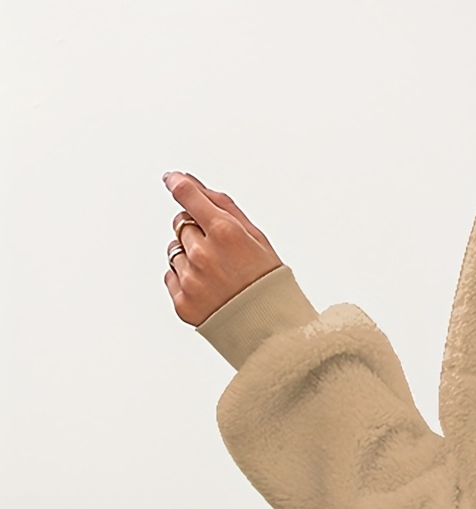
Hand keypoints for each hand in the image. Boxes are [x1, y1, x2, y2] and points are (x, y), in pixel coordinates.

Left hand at [162, 171, 283, 325]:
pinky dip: (185, 278)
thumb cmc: (266, 280)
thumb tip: (191, 182)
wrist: (271, 329)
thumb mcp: (255, 237)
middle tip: (218, 248)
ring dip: (189, 255)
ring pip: (174, 250)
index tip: (171, 178)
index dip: (177, 183)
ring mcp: (191, 279)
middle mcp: (204, 254)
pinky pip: (171, 275)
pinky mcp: (182, 301)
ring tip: (215, 272)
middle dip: (195, 229)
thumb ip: (223, 206)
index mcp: (225, 233)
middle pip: (181, 223)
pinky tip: (208, 287)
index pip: (188, 196)